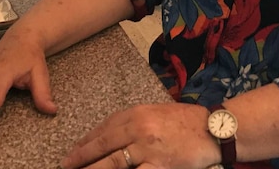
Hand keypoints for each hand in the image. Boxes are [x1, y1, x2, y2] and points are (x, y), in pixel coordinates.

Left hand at [61, 103, 217, 168]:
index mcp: (137, 114)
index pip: (103, 129)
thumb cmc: (186, 122)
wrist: (214, 130)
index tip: (72, 153)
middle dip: (79, 158)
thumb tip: (107, 138)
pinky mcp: (158, 167)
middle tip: (64, 166)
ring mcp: (147, 149)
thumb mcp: (155, 113)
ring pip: (111, 164)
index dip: (84, 143)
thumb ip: (132, 123)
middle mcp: (138, 129)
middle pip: (101, 146)